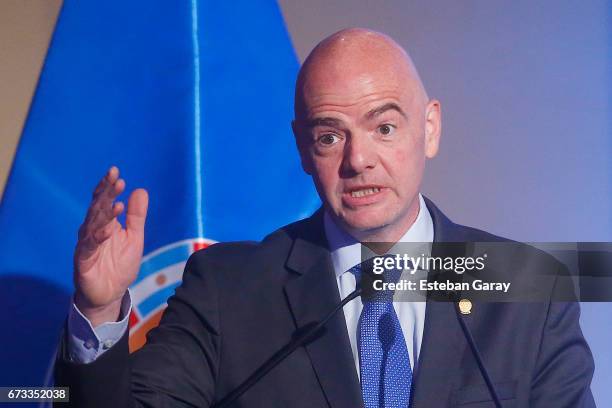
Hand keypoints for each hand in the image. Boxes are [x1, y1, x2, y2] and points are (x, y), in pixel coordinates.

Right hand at [73, 166, 147, 326]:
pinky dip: (98, 237)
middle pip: (98, 208)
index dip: (109, 186)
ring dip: (104, 213)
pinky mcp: (84, 261)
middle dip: (106, 193)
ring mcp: (87, 245)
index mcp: (104, 223)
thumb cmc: (119, 265)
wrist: (110, 294)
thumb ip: (136, 216)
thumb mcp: (134, 237)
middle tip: (116, 178)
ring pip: (92, 225)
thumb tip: (140, 190)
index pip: (105, 200)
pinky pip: (89, 247)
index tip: (116, 172)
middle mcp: (92, 231)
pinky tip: (108, 229)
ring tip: (117, 202)